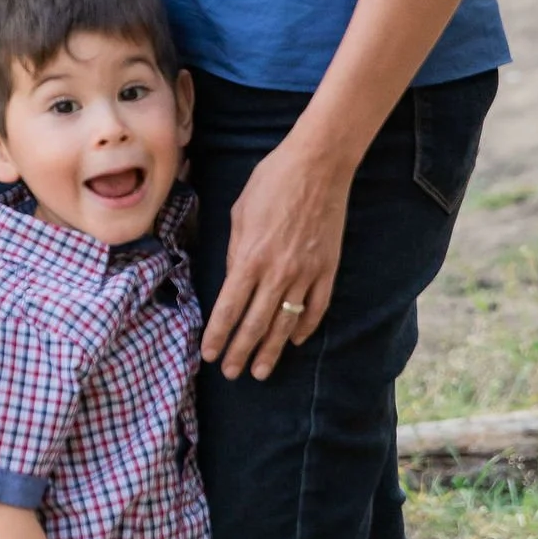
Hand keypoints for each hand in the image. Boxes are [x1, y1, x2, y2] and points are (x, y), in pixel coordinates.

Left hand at [200, 132, 351, 382]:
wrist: (318, 165)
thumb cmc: (272, 182)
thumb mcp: (240, 213)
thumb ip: (235, 251)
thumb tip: (233, 280)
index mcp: (250, 256)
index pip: (229, 307)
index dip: (218, 334)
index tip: (209, 354)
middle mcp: (277, 271)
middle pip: (256, 323)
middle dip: (241, 351)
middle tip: (231, 373)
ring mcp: (306, 272)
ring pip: (286, 322)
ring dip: (272, 350)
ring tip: (261, 371)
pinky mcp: (328, 268)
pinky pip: (316, 307)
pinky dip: (305, 327)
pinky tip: (295, 340)